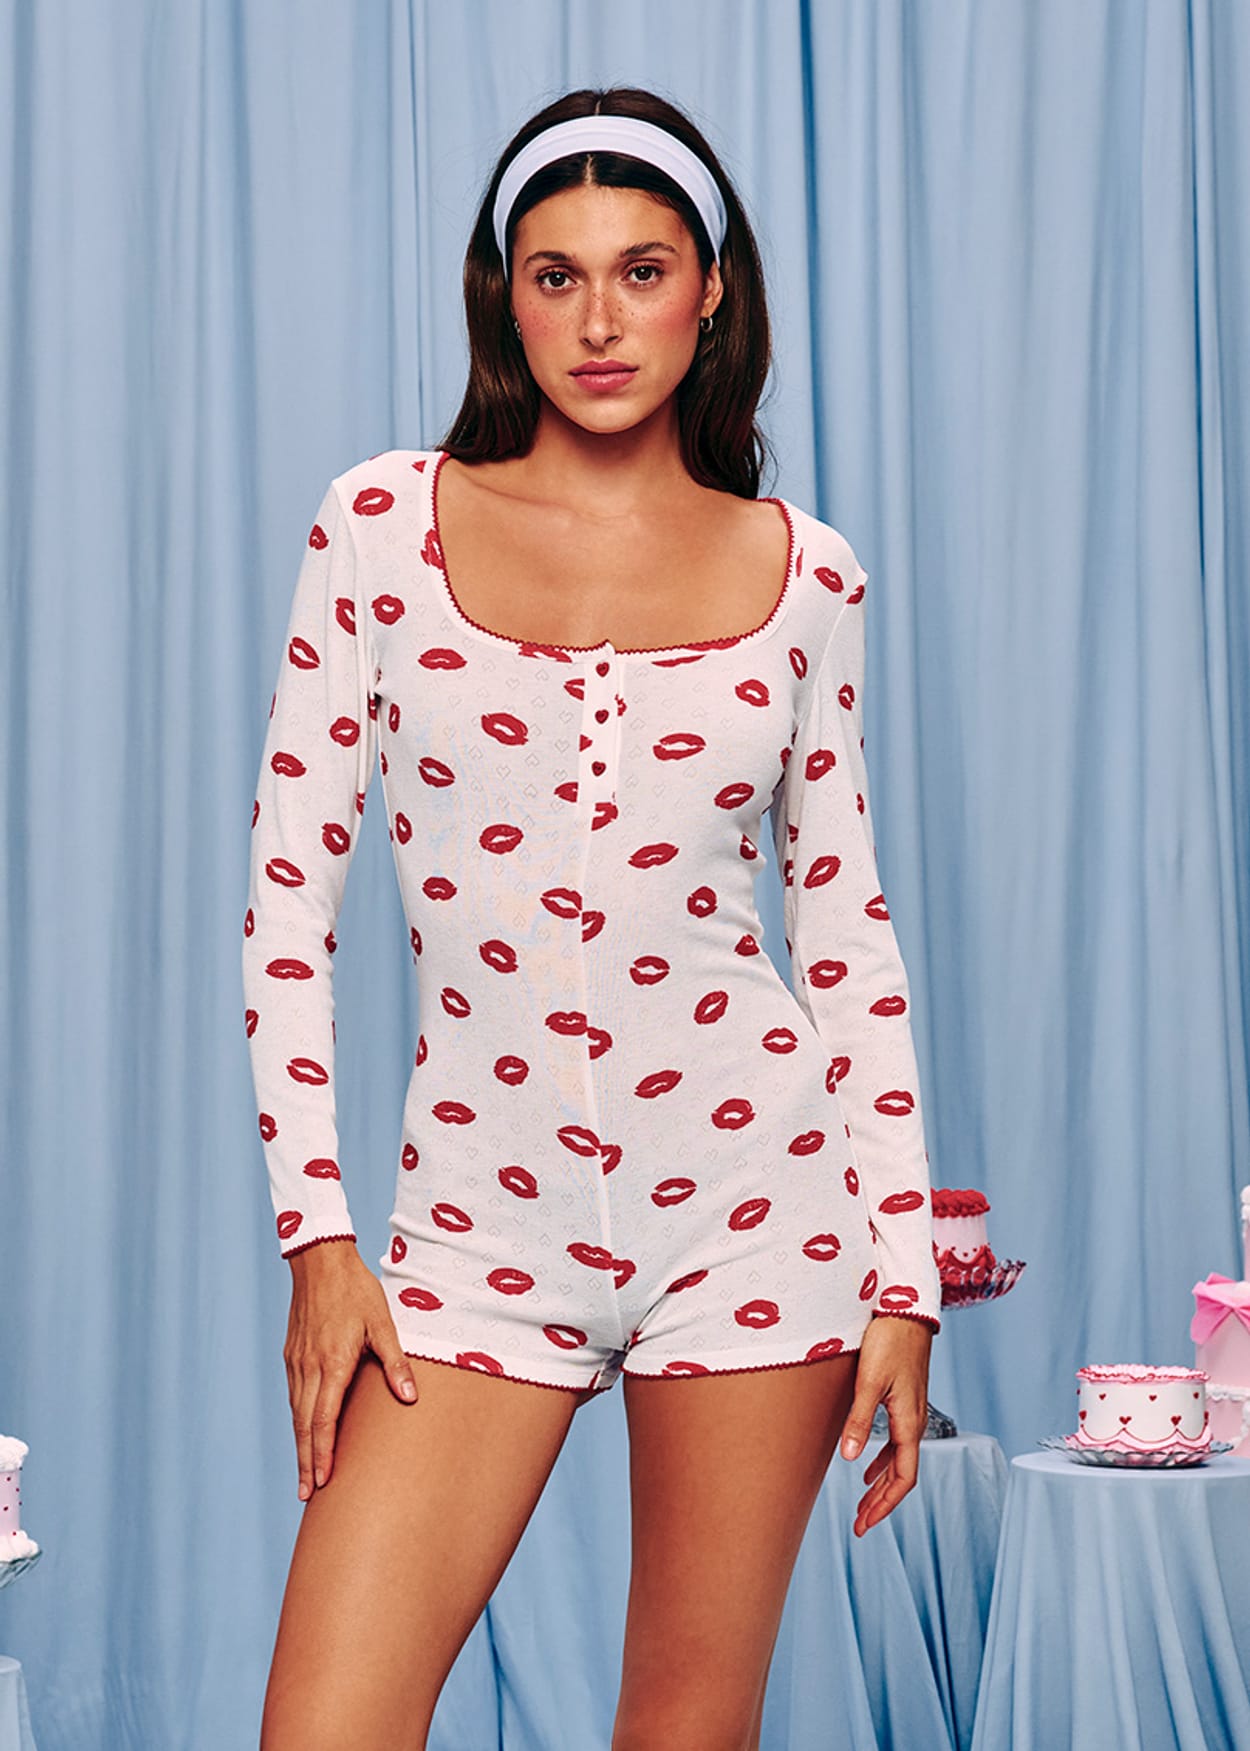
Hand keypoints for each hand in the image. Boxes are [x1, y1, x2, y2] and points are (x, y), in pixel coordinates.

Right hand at [284, 1241, 418, 1500]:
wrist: (320, 1260)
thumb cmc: (356, 1290)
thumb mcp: (383, 1322)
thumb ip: (395, 1361)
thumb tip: (410, 1397)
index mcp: (332, 1363)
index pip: (323, 1420)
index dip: (322, 1453)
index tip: (322, 1482)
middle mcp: (309, 1368)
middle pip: (304, 1425)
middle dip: (305, 1462)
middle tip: (306, 1496)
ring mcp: (297, 1362)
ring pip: (296, 1413)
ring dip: (300, 1445)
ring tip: (305, 1475)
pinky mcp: (292, 1355)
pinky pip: (293, 1395)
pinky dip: (297, 1420)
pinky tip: (303, 1432)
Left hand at [839, 1314, 931, 1535]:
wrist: (906, 1309)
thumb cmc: (889, 1341)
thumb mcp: (870, 1382)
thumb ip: (860, 1420)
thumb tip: (850, 1460)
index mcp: (909, 1423)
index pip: (903, 1478)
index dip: (885, 1504)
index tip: (865, 1524)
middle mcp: (914, 1422)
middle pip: (902, 1475)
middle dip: (881, 1502)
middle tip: (860, 1524)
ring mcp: (910, 1411)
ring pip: (899, 1459)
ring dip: (881, 1483)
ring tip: (862, 1502)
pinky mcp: (903, 1399)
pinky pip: (896, 1441)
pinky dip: (883, 1460)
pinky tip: (867, 1463)